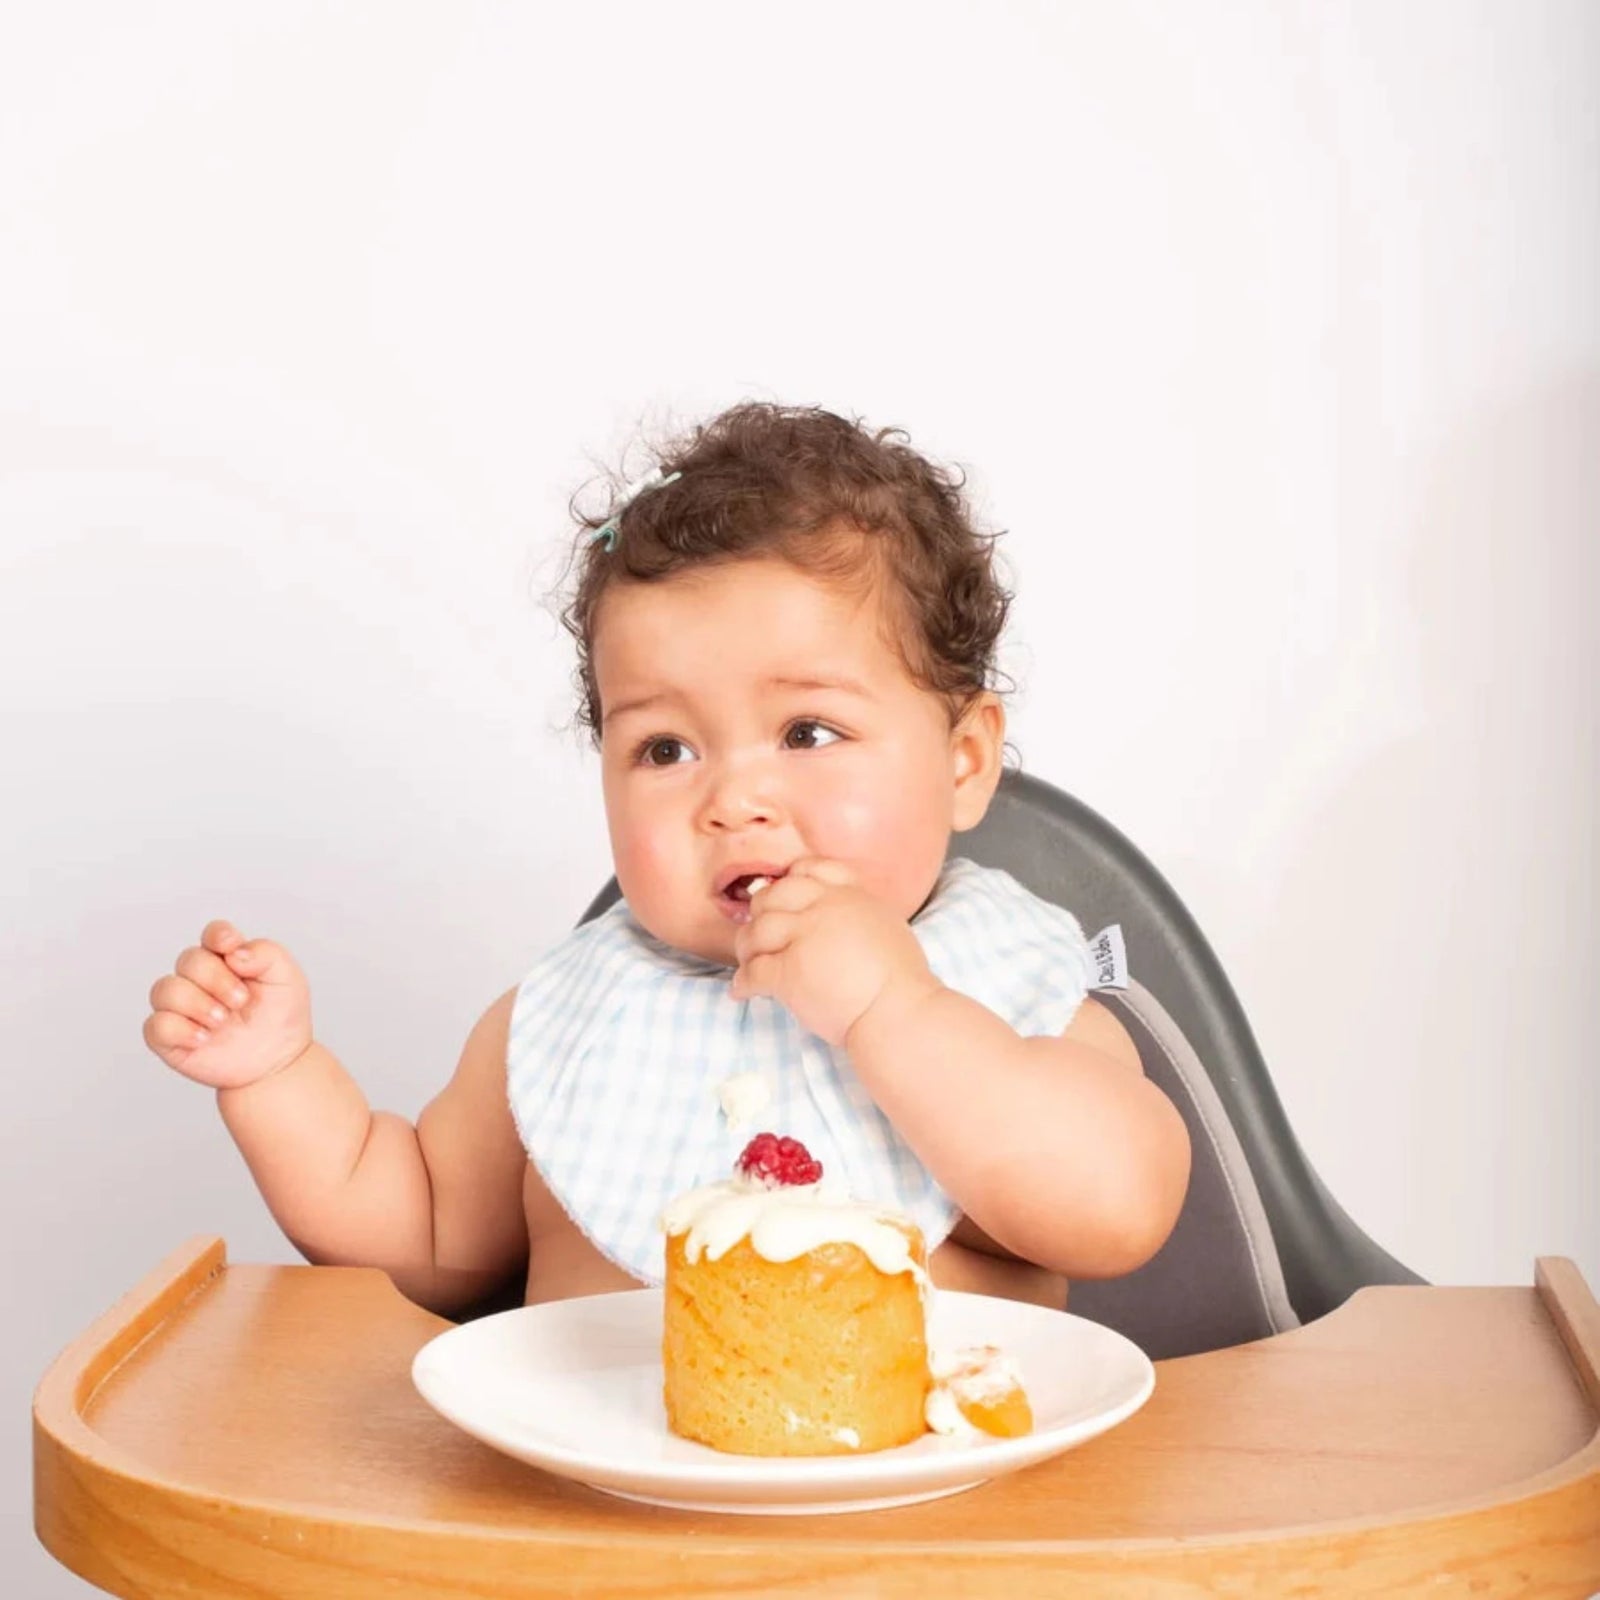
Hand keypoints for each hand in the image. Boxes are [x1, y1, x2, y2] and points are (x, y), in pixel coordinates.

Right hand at [143, 921, 312, 1089]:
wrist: (276, 1061)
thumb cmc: (281, 1016)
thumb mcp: (287, 977)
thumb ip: (266, 953)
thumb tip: (234, 952)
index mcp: (228, 959)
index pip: (212, 935)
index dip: (218, 936)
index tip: (231, 947)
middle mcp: (200, 979)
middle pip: (188, 960)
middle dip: (216, 980)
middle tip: (240, 1002)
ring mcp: (182, 1007)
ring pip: (164, 990)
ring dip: (196, 1004)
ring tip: (222, 1021)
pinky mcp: (169, 1037)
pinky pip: (155, 1025)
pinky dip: (179, 1030)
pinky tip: (203, 1038)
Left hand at [729, 859, 940, 1046]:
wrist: (897, 1010)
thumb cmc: (900, 979)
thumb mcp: (886, 924)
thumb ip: (858, 913)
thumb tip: (840, 923)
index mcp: (849, 894)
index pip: (808, 869)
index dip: (788, 881)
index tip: (780, 897)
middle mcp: (823, 907)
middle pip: (773, 896)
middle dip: (759, 913)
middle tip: (758, 933)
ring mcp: (803, 937)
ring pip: (756, 931)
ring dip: (746, 948)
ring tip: (748, 962)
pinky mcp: (789, 971)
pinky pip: (753, 971)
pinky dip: (743, 982)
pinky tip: (742, 991)